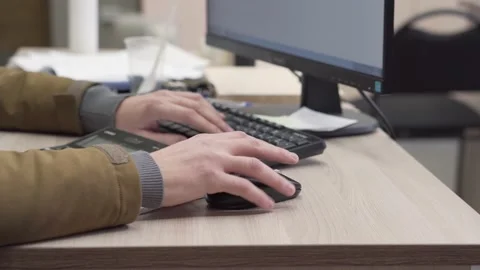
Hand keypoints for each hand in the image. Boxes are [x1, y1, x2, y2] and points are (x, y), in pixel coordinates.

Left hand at [115, 90, 232, 144]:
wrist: (111, 109)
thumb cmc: (124, 125)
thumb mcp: (141, 136)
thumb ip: (163, 139)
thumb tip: (186, 143)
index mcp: (157, 106)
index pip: (188, 114)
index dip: (205, 125)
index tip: (218, 136)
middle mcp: (166, 96)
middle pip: (197, 105)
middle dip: (214, 119)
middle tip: (228, 133)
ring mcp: (169, 93)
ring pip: (198, 100)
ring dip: (213, 112)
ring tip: (225, 127)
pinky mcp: (171, 93)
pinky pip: (193, 98)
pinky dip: (206, 107)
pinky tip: (214, 117)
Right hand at [150, 132, 298, 208]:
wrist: (145, 174)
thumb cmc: (163, 167)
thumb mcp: (187, 151)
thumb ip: (206, 153)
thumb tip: (221, 163)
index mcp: (210, 138)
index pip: (242, 137)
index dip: (261, 144)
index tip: (274, 150)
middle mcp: (215, 146)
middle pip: (255, 146)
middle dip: (277, 154)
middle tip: (293, 161)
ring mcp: (215, 160)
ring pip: (254, 165)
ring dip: (275, 178)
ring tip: (288, 188)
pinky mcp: (211, 177)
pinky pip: (242, 186)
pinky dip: (258, 195)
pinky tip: (267, 204)